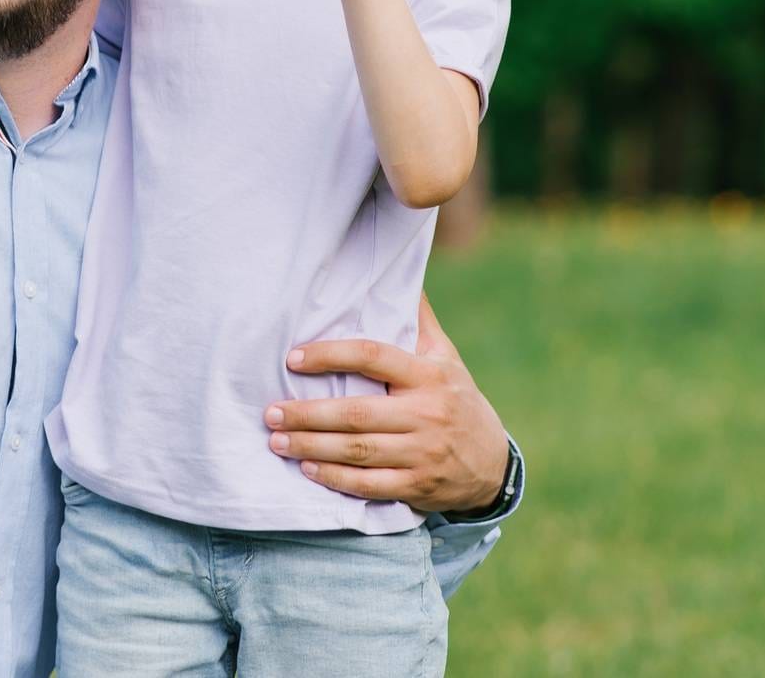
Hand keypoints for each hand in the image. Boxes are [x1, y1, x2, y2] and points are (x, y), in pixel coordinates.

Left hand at [262, 293, 507, 513]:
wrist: (494, 464)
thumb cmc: (457, 400)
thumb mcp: (446, 359)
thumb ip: (420, 321)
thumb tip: (402, 277)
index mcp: (428, 375)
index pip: (372, 356)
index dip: (330, 355)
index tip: (293, 358)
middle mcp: (425, 413)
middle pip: (356, 413)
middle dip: (308, 414)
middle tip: (271, 412)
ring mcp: (422, 453)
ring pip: (358, 451)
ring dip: (312, 446)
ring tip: (277, 440)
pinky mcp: (418, 486)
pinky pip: (369, 484)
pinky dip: (336, 478)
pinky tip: (308, 469)